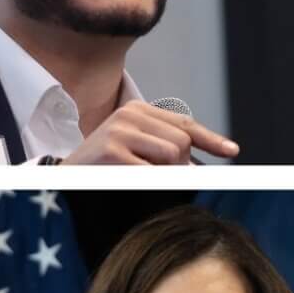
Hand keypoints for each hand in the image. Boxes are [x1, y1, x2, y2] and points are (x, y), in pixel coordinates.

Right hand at [59, 101, 239, 164]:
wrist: (61, 178)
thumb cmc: (105, 167)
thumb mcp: (138, 149)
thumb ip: (168, 148)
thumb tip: (203, 165)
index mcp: (138, 110)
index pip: (186, 124)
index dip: (211, 139)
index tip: (232, 151)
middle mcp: (129, 114)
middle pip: (183, 142)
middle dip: (181, 165)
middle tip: (155, 176)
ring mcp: (119, 130)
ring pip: (173, 154)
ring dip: (166, 174)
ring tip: (139, 177)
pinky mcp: (111, 151)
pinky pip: (153, 171)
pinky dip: (152, 181)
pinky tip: (133, 182)